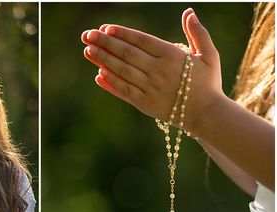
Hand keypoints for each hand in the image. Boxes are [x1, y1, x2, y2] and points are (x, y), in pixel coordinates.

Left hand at [81, 9, 223, 131]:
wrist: (206, 114)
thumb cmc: (207, 82)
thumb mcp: (209, 55)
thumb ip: (198, 33)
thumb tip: (189, 12)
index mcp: (171, 56)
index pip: (141, 40)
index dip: (122, 33)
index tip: (106, 27)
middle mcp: (158, 71)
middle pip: (127, 54)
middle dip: (105, 43)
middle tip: (88, 35)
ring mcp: (149, 88)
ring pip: (122, 71)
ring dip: (103, 60)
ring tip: (88, 50)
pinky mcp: (144, 103)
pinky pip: (124, 91)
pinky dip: (111, 83)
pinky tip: (99, 74)